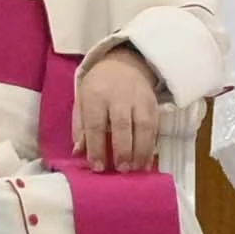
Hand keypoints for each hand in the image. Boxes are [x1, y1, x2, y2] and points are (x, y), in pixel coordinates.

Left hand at [67, 45, 169, 172]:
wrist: (123, 63)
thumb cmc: (98, 87)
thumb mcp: (82, 102)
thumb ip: (80, 128)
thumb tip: (79, 153)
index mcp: (95, 96)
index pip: (95, 124)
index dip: (96, 147)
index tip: (98, 167)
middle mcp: (118, 96)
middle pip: (122, 124)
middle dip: (123, 149)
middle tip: (122, 170)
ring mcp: (139, 99)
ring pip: (143, 125)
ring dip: (141, 150)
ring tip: (137, 169)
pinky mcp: (154, 103)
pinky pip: (155, 125)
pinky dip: (152, 145)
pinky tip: (147, 161)